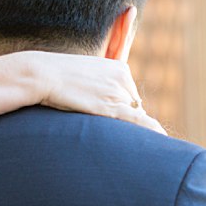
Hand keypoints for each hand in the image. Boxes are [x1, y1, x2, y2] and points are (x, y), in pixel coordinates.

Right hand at [35, 52, 165, 134]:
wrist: (44, 74)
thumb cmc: (60, 76)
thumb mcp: (87, 74)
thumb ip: (104, 84)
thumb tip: (113, 100)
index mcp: (120, 68)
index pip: (130, 95)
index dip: (119, 107)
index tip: (104, 112)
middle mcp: (123, 79)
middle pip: (132, 107)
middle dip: (122, 117)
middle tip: (100, 121)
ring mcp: (117, 93)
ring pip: (131, 117)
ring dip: (124, 127)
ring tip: (101, 124)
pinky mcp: (109, 107)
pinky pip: (137, 120)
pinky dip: (150, 129)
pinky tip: (162, 137)